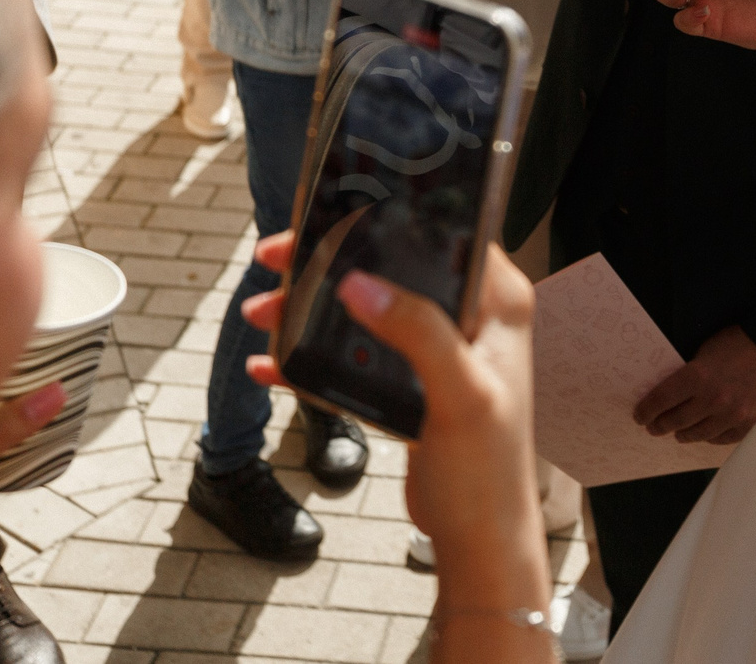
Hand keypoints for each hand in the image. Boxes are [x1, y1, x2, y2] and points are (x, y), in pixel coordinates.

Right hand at [240, 235, 547, 561]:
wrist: (479, 538)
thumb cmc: (488, 472)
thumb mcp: (458, 396)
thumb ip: (417, 334)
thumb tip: (360, 286)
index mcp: (496, 302)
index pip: (442, 231)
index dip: (384, 216)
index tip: (325, 217)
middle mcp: (468, 315)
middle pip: (390, 264)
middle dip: (328, 263)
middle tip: (274, 261)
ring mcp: (436, 347)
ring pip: (363, 307)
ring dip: (309, 308)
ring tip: (259, 314)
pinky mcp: (410, 380)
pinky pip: (353, 352)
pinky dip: (311, 356)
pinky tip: (268, 365)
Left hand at [633, 324, 755, 445]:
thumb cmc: (737, 342)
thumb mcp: (705, 351)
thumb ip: (688, 373)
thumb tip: (669, 392)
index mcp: (697, 376)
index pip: (661, 400)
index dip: (646, 410)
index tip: (639, 416)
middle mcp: (712, 400)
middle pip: (675, 421)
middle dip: (660, 425)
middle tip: (653, 426)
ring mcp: (732, 415)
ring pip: (697, 434)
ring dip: (683, 434)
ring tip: (677, 433)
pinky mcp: (748, 424)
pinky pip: (720, 438)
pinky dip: (708, 437)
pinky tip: (703, 434)